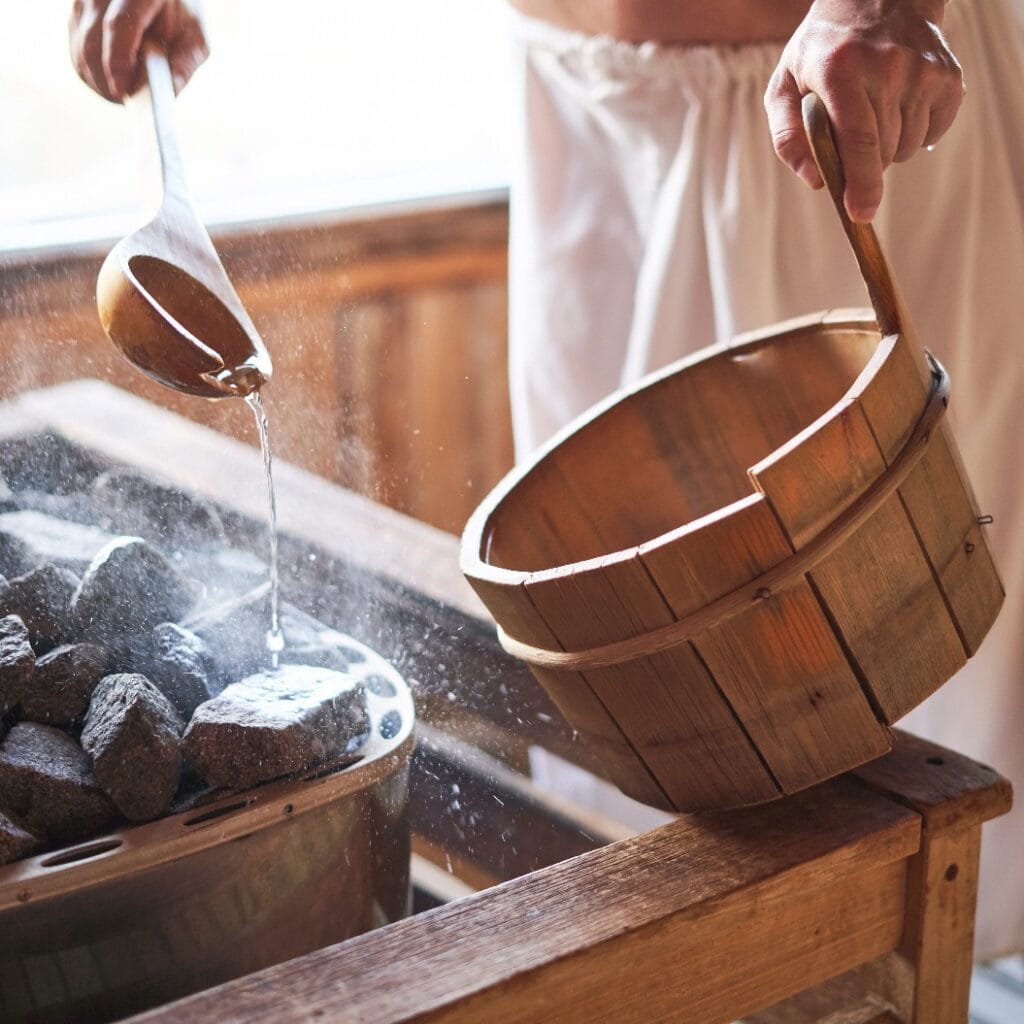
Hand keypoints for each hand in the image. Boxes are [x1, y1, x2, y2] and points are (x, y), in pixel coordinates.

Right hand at [69, 0, 208, 102]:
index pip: (118, 24)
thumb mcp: (194, 41)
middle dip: (104, 77)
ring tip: (122, 92)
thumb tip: (169, 92)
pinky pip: (75, 49)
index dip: (117, 61)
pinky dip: (91, 73)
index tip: (121, 91)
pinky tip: (111, 83)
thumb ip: (183, 64)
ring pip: (80, 45)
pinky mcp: (77, 11)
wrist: (162, 1)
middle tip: (123, 99)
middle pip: (92, 37)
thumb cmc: (181, 21)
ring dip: (97, 78)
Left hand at [764, 0, 963, 221]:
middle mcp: (888, 68)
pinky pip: (932, 133)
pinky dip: (914, 134)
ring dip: (887, 149)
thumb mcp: (785, 85)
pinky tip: (899, 107)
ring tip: (873, 113)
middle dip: (864, 164)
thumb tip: (815, 181)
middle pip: (882, 152)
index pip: (858, 140)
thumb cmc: (822, 51)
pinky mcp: (948, 75)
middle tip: (851, 137)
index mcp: (842, 71)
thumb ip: (787, 136)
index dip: (861, 183)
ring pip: (906, 147)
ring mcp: (923, 70)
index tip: (861, 213)